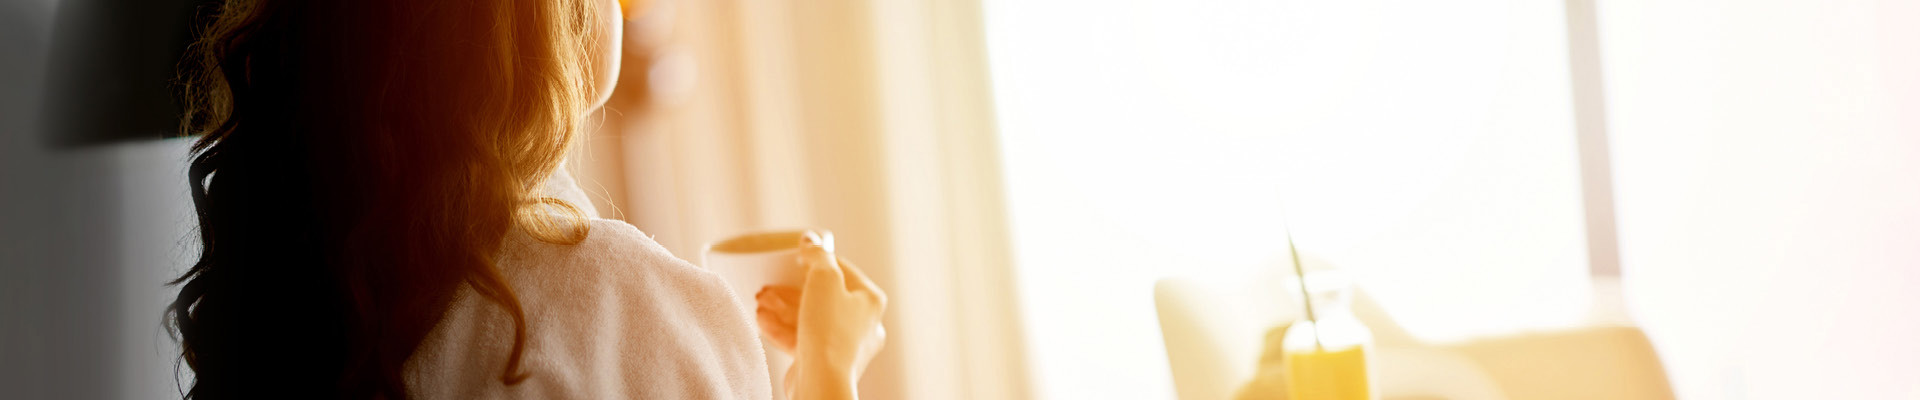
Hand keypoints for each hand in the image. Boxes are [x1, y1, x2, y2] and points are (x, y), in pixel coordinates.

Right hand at [752, 231, 885, 398]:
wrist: (822, 381)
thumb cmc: (830, 330)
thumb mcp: (823, 279)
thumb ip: (817, 255)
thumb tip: (812, 238)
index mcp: (870, 300)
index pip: (843, 270)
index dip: (816, 260)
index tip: (793, 258)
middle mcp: (862, 324)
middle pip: (822, 296)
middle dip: (790, 289)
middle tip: (767, 286)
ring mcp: (844, 345)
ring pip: (810, 318)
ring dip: (782, 308)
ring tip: (760, 301)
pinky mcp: (825, 362)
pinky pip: (802, 339)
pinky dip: (782, 329)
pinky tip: (762, 322)